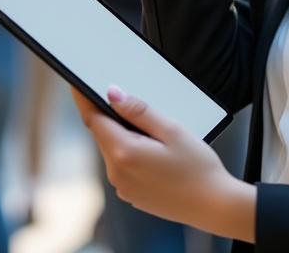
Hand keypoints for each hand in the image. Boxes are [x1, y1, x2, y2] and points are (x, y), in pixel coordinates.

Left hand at [71, 86, 255, 241]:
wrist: (214, 205)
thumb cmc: (198, 168)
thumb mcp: (172, 130)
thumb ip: (139, 111)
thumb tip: (113, 94)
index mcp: (124, 153)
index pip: (93, 119)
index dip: (84, 98)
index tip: (75, 82)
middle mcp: (117, 173)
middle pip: (103, 134)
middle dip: (110, 116)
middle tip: (127, 100)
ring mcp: (123, 187)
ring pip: (113, 150)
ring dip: (123, 136)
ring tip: (152, 132)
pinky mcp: (131, 194)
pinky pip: (122, 166)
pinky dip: (130, 152)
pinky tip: (154, 152)